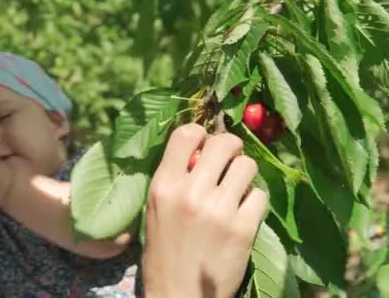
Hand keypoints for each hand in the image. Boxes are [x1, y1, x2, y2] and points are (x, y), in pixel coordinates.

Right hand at [142, 124, 267, 297]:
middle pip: (224, 143)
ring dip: (244, 174)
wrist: (178, 294)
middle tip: (229, 162)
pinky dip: (253, 201)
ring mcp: (219, 210)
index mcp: (164, 185)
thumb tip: (200, 150)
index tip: (205, 145)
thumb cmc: (163, 251)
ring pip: (247, 165)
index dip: (201, 134)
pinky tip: (243, 213)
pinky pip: (259, 195)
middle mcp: (191, 192)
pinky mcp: (243, 228)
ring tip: (236, 189)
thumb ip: (174, 178)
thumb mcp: (156, 209)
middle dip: (231, 148)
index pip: (186, 133)